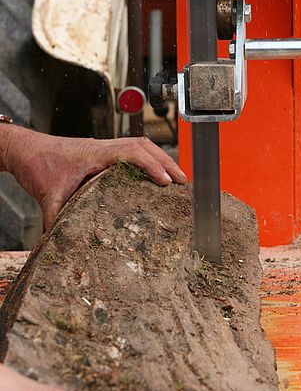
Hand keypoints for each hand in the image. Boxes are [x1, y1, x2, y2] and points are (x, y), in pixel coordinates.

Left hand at [0, 126, 187, 228]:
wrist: (26, 149)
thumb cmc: (37, 165)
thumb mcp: (47, 195)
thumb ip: (56, 219)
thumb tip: (63, 244)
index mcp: (94, 154)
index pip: (131, 153)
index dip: (151, 165)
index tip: (166, 181)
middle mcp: (103, 147)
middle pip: (144, 146)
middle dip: (167, 163)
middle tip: (184, 182)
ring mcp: (105, 148)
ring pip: (142, 145)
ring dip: (162, 159)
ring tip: (178, 178)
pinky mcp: (105, 152)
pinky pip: (134, 150)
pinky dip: (151, 159)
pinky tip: (158, 173)